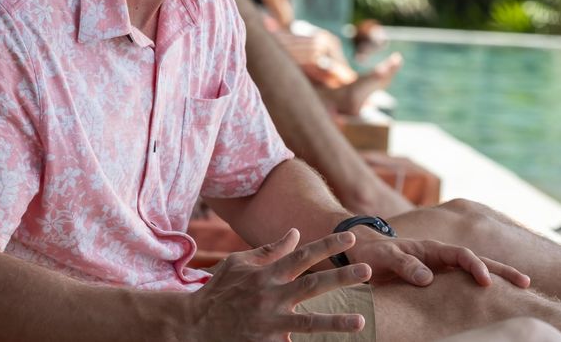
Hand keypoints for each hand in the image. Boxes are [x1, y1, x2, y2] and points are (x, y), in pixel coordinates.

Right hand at [190, 228, 371, 340]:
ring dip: (336, 321)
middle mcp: (270, 296)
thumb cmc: (217, 292)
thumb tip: (296, 233)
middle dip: (342, 277)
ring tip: (360, 321)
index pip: (303, 255)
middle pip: (312, 285)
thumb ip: (269, 251)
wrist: (192, 327)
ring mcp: (269, 323)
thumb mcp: (238, 264)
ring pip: (308, 322)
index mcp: (267, 274)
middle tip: (368, 270)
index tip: (352, 236)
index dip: (328, 245)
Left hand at [346, 232, 530, 288]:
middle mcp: (439, 257)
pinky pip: (460, 284)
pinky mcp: (434, 280)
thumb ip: (405, 265)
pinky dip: (477, 289)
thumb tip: (429, 278)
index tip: (486, 282)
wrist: (357, 253)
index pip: (462, 255)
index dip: (476, 267)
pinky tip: (489, 301)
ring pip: (473, 272)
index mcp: (431, 249)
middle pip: (477, 261)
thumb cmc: (369, 254)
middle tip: (526, 283)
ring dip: (496, 279)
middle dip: (502, 271)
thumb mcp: (384, 258)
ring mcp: (439, 268)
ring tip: (520, 289)